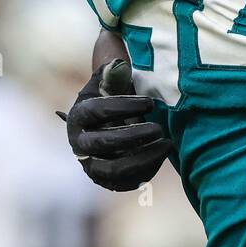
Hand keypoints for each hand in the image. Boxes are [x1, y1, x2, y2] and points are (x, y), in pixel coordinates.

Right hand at [58, 60, 171, 191]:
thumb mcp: (109, 83)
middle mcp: (80, 144)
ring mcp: (91, 165)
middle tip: (159, 128)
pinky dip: (147, 170)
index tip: (150, 102)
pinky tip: (162, 153)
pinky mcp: (106, 180)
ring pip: (115, 169)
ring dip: (143, 157)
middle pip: (104, 143)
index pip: (96, 112)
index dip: (123, 106)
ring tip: (167, 143)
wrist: (107, 125)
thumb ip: (113, 73)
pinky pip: (126, 182)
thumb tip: (120, 65)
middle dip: (135, 135)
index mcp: (78, 116)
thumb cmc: (111, 98)